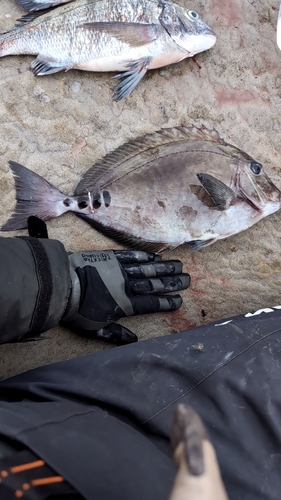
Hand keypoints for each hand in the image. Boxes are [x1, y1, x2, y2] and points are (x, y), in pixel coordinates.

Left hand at [62, 249, 189, 344]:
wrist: (62, 285)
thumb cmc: (77, 311)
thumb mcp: (95, 329)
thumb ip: (116, 334)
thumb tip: (134, 341)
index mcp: (125, 305)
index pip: (152, 304)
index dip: (167, 302)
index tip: (180, 300)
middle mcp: (127, 286)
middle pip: (155, 284)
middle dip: (173, 282)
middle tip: (188, 279)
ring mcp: (120, 270)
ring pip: (147, 269)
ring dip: (164, 267)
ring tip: (179, 265)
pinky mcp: (110, 257)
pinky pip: (131, 256)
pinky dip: (145, 257)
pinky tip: (156, 257)